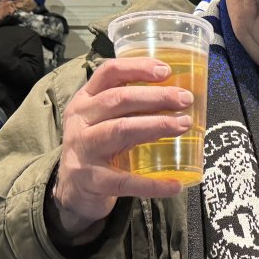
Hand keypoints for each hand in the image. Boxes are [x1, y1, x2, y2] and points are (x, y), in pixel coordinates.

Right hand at [51, 58, 193, 240]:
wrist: (72, 190)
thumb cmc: (99, 147)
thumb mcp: (106, 121)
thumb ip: (132, 107)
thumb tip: (179, 97)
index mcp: (85, 100)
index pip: (108, 73)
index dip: (137, 68)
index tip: (166, 71)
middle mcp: (80, 121)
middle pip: (118, 99)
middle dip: (156, 96)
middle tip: (186, 99)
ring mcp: (83, 150)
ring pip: (120, 130)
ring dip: (156, 125)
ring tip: (184, 125)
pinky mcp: (91, 180)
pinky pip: (125, 181)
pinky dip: (152, 184)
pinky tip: (175, 185)